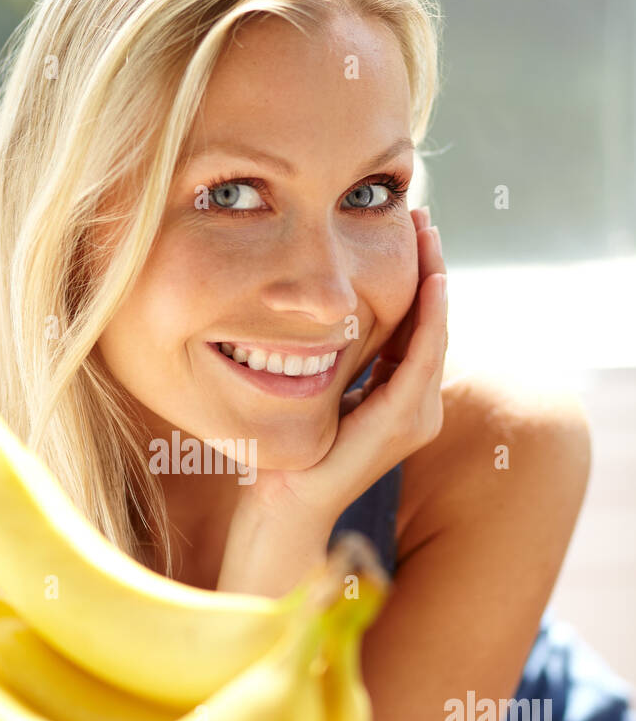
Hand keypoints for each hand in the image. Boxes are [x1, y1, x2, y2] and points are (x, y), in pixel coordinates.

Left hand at [229, 207, 447, 536]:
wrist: (284, 503)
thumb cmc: (292, 449)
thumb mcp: (319, 386)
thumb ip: (337, 355)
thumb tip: (327, 308)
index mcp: (399, 394)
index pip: (417, 324)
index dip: (418, 275)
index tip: (410, 228)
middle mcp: (419, 405)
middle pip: (433, 321)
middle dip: (431, 267)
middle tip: (424, 216)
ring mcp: (417, 417)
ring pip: (435, 333)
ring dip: (435, 281)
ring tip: (428, 236)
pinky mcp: (403, 423)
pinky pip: (424, 359)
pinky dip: (430, 320)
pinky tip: (431, 283)